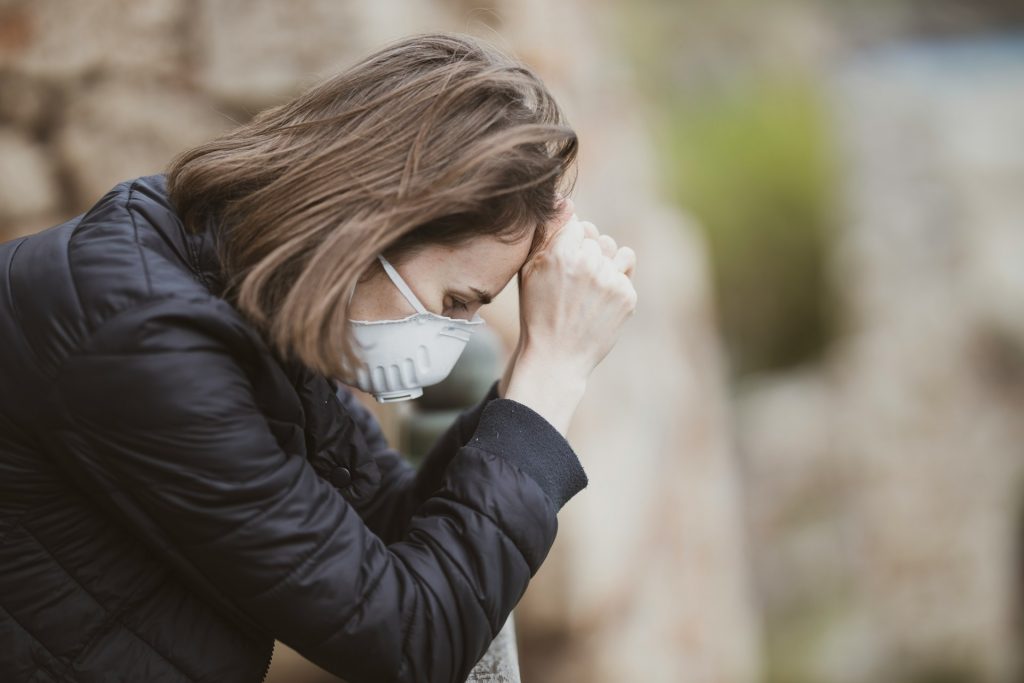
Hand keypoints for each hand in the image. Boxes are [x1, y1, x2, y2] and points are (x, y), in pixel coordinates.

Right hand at [515, 200, 636, 381]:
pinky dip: (615, 283)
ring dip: (604, 263)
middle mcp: (588, 263)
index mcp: (561, 254)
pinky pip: (626, 272)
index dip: (569, 243)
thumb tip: (567, 201)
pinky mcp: (627, 297)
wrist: (556, 358)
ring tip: (588, 289)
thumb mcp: (529, 272)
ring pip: (615, 251)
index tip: (562, 263)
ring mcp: (611, 281)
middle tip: (572, 283)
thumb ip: (546, 234)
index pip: (576, 224)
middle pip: (595, 237)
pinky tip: (598, 303)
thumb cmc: (537, 313)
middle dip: (586, 253)